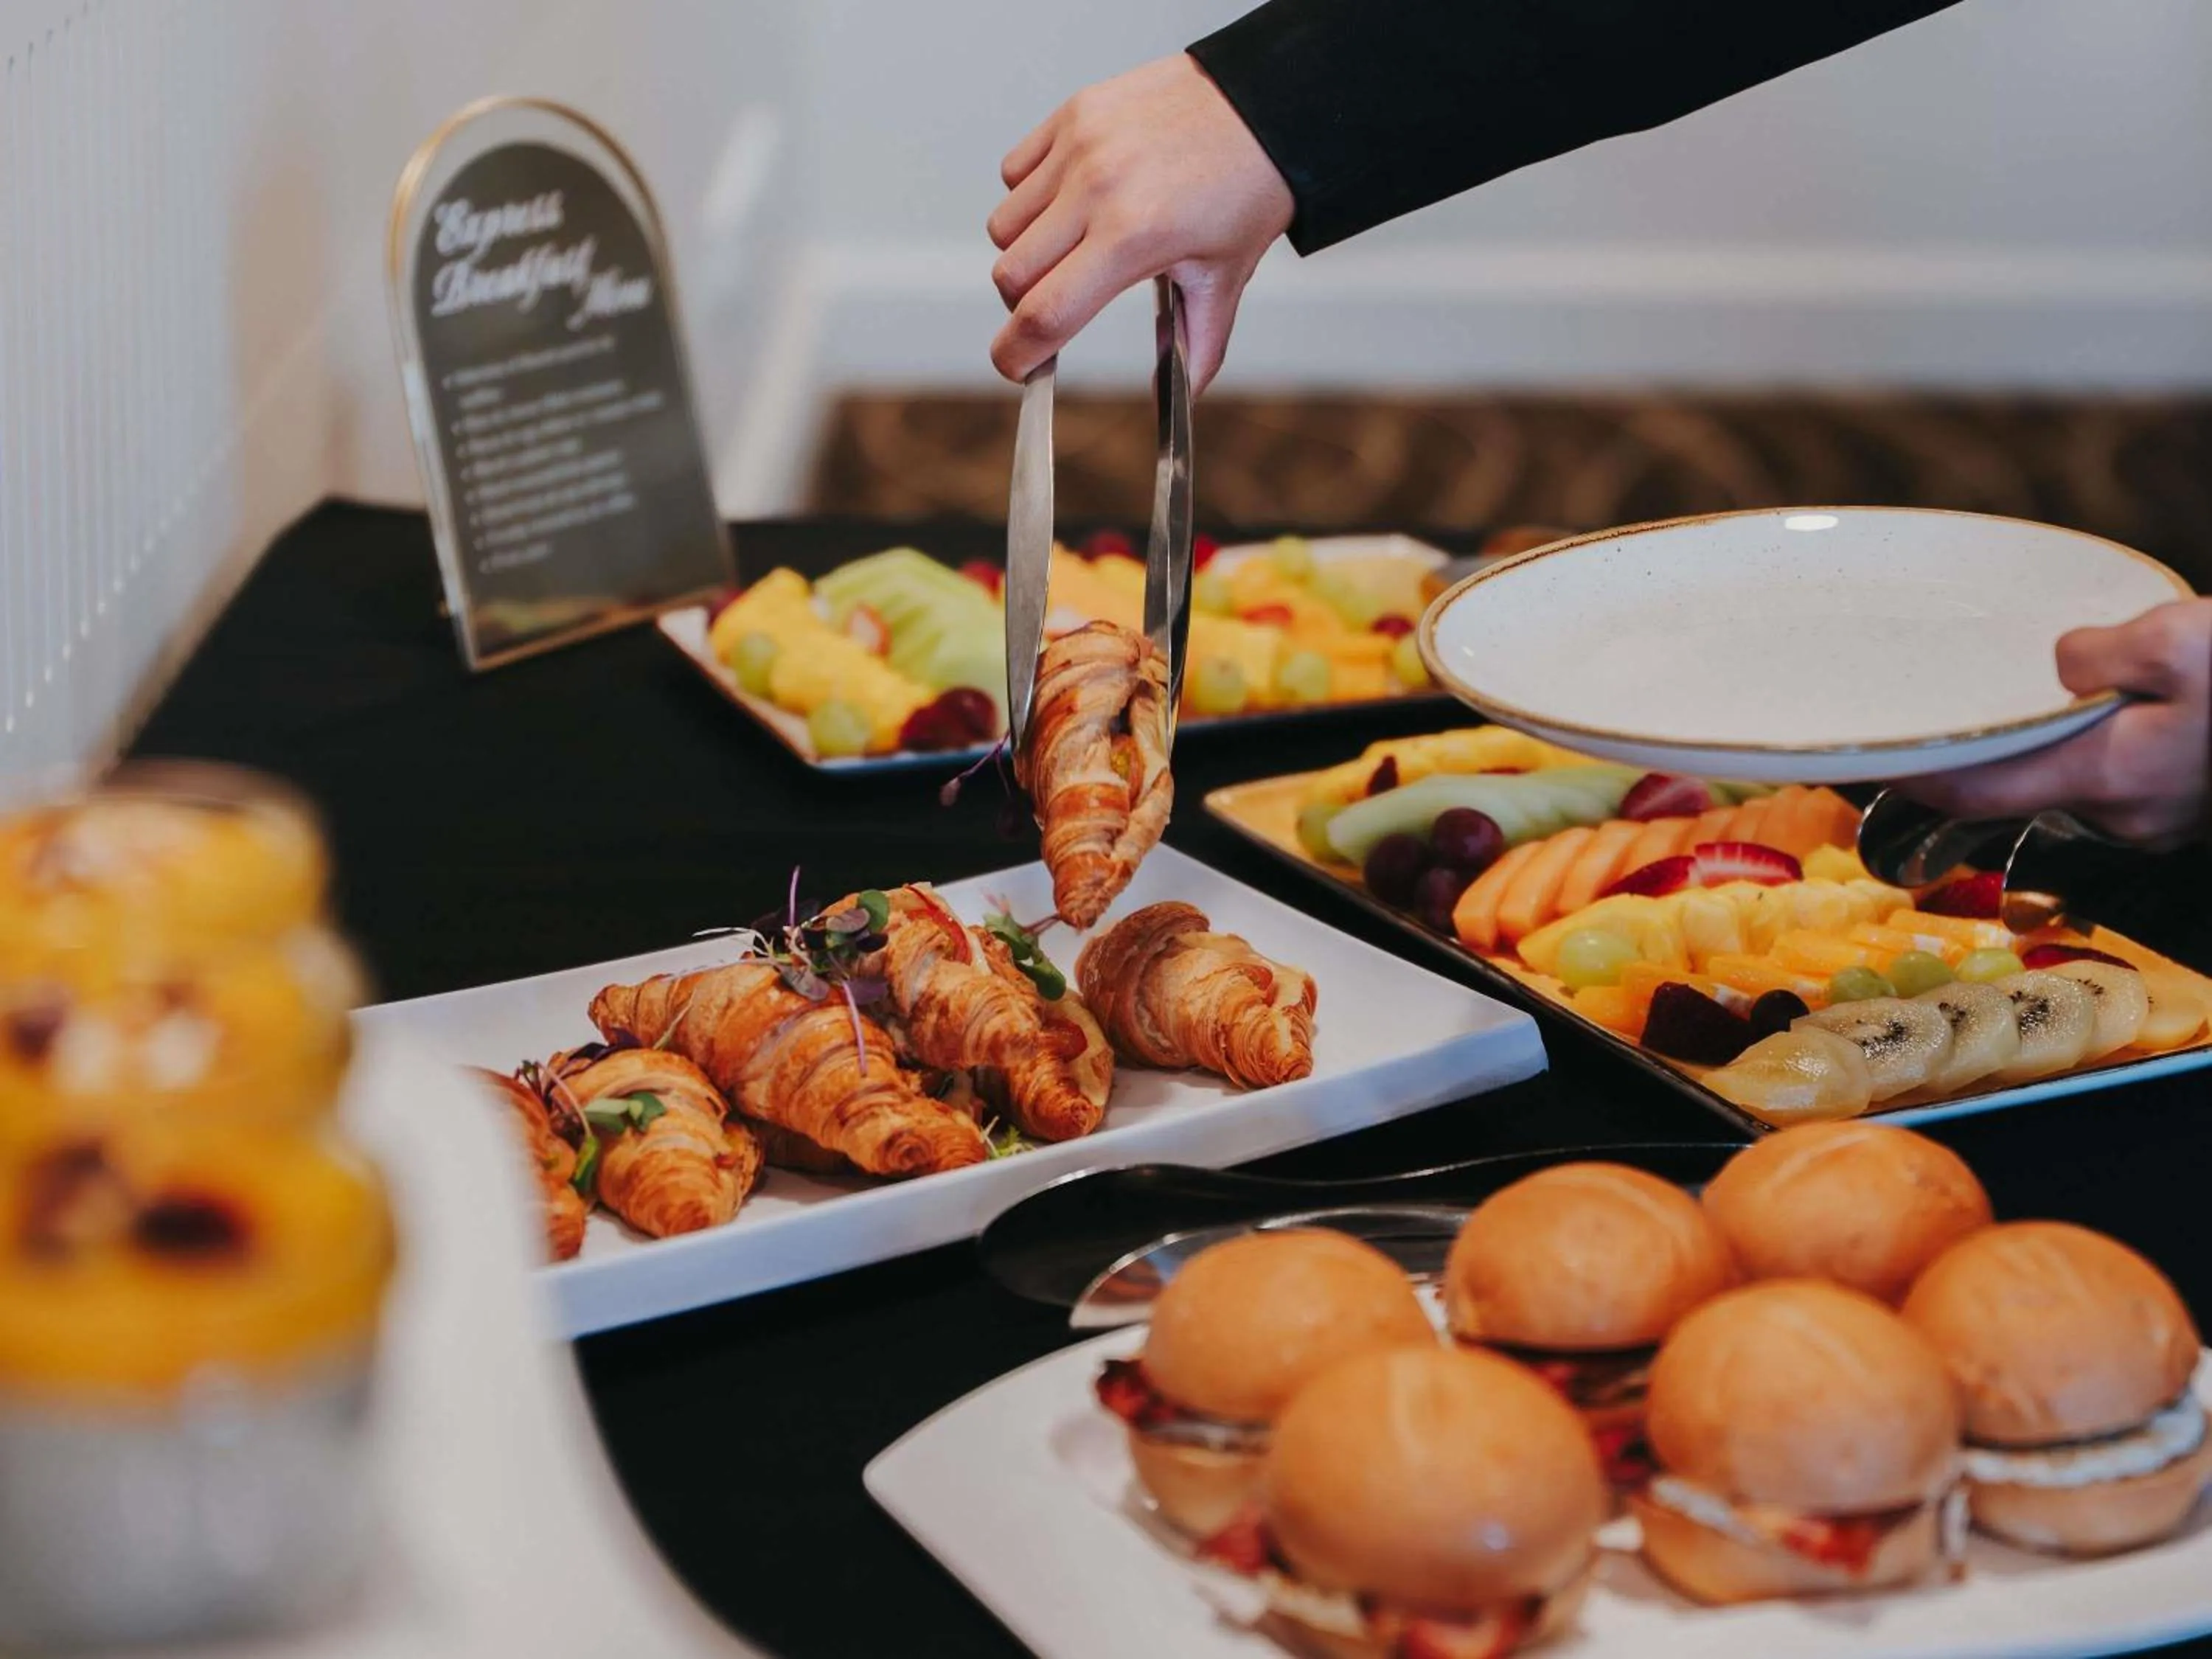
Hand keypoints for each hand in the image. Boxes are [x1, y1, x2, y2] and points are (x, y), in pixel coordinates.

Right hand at [988, 53, 1294, 392]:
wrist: (1265, 105)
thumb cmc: (1249, 188)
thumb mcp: (1225, 277)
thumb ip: (1196, 346)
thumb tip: (1183, 400)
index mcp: (1133, 238)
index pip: (1045, 314)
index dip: (1017, 355)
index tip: (1016, 367)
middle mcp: (1096, 190)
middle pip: (1011, 275)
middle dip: (1025, 304)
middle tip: (1059, 303)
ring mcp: (1079, 147)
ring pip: (1004, 225)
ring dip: (1023, 249)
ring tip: (1071, 245)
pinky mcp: (1073, 114)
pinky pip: (1013, 172)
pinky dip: (1028, 196)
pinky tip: (1068, 201)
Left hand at [1902, 598, 2211, 848]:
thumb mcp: (2180, 641)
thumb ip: (2101, 654)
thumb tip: (2060, 662)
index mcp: (2106, 774)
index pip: (1975, 793)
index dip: (1917, 779)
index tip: (1877, 760)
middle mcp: (2121, 815)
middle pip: (2020, 788)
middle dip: (1991, 749)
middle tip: (1961, 706)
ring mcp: (2152, 822)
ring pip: (2071, 784)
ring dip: (2050, 746)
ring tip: (2049, 697)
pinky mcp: (2178, 815)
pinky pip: (2113, 785)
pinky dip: (2094, 752)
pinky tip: (2111, 716)